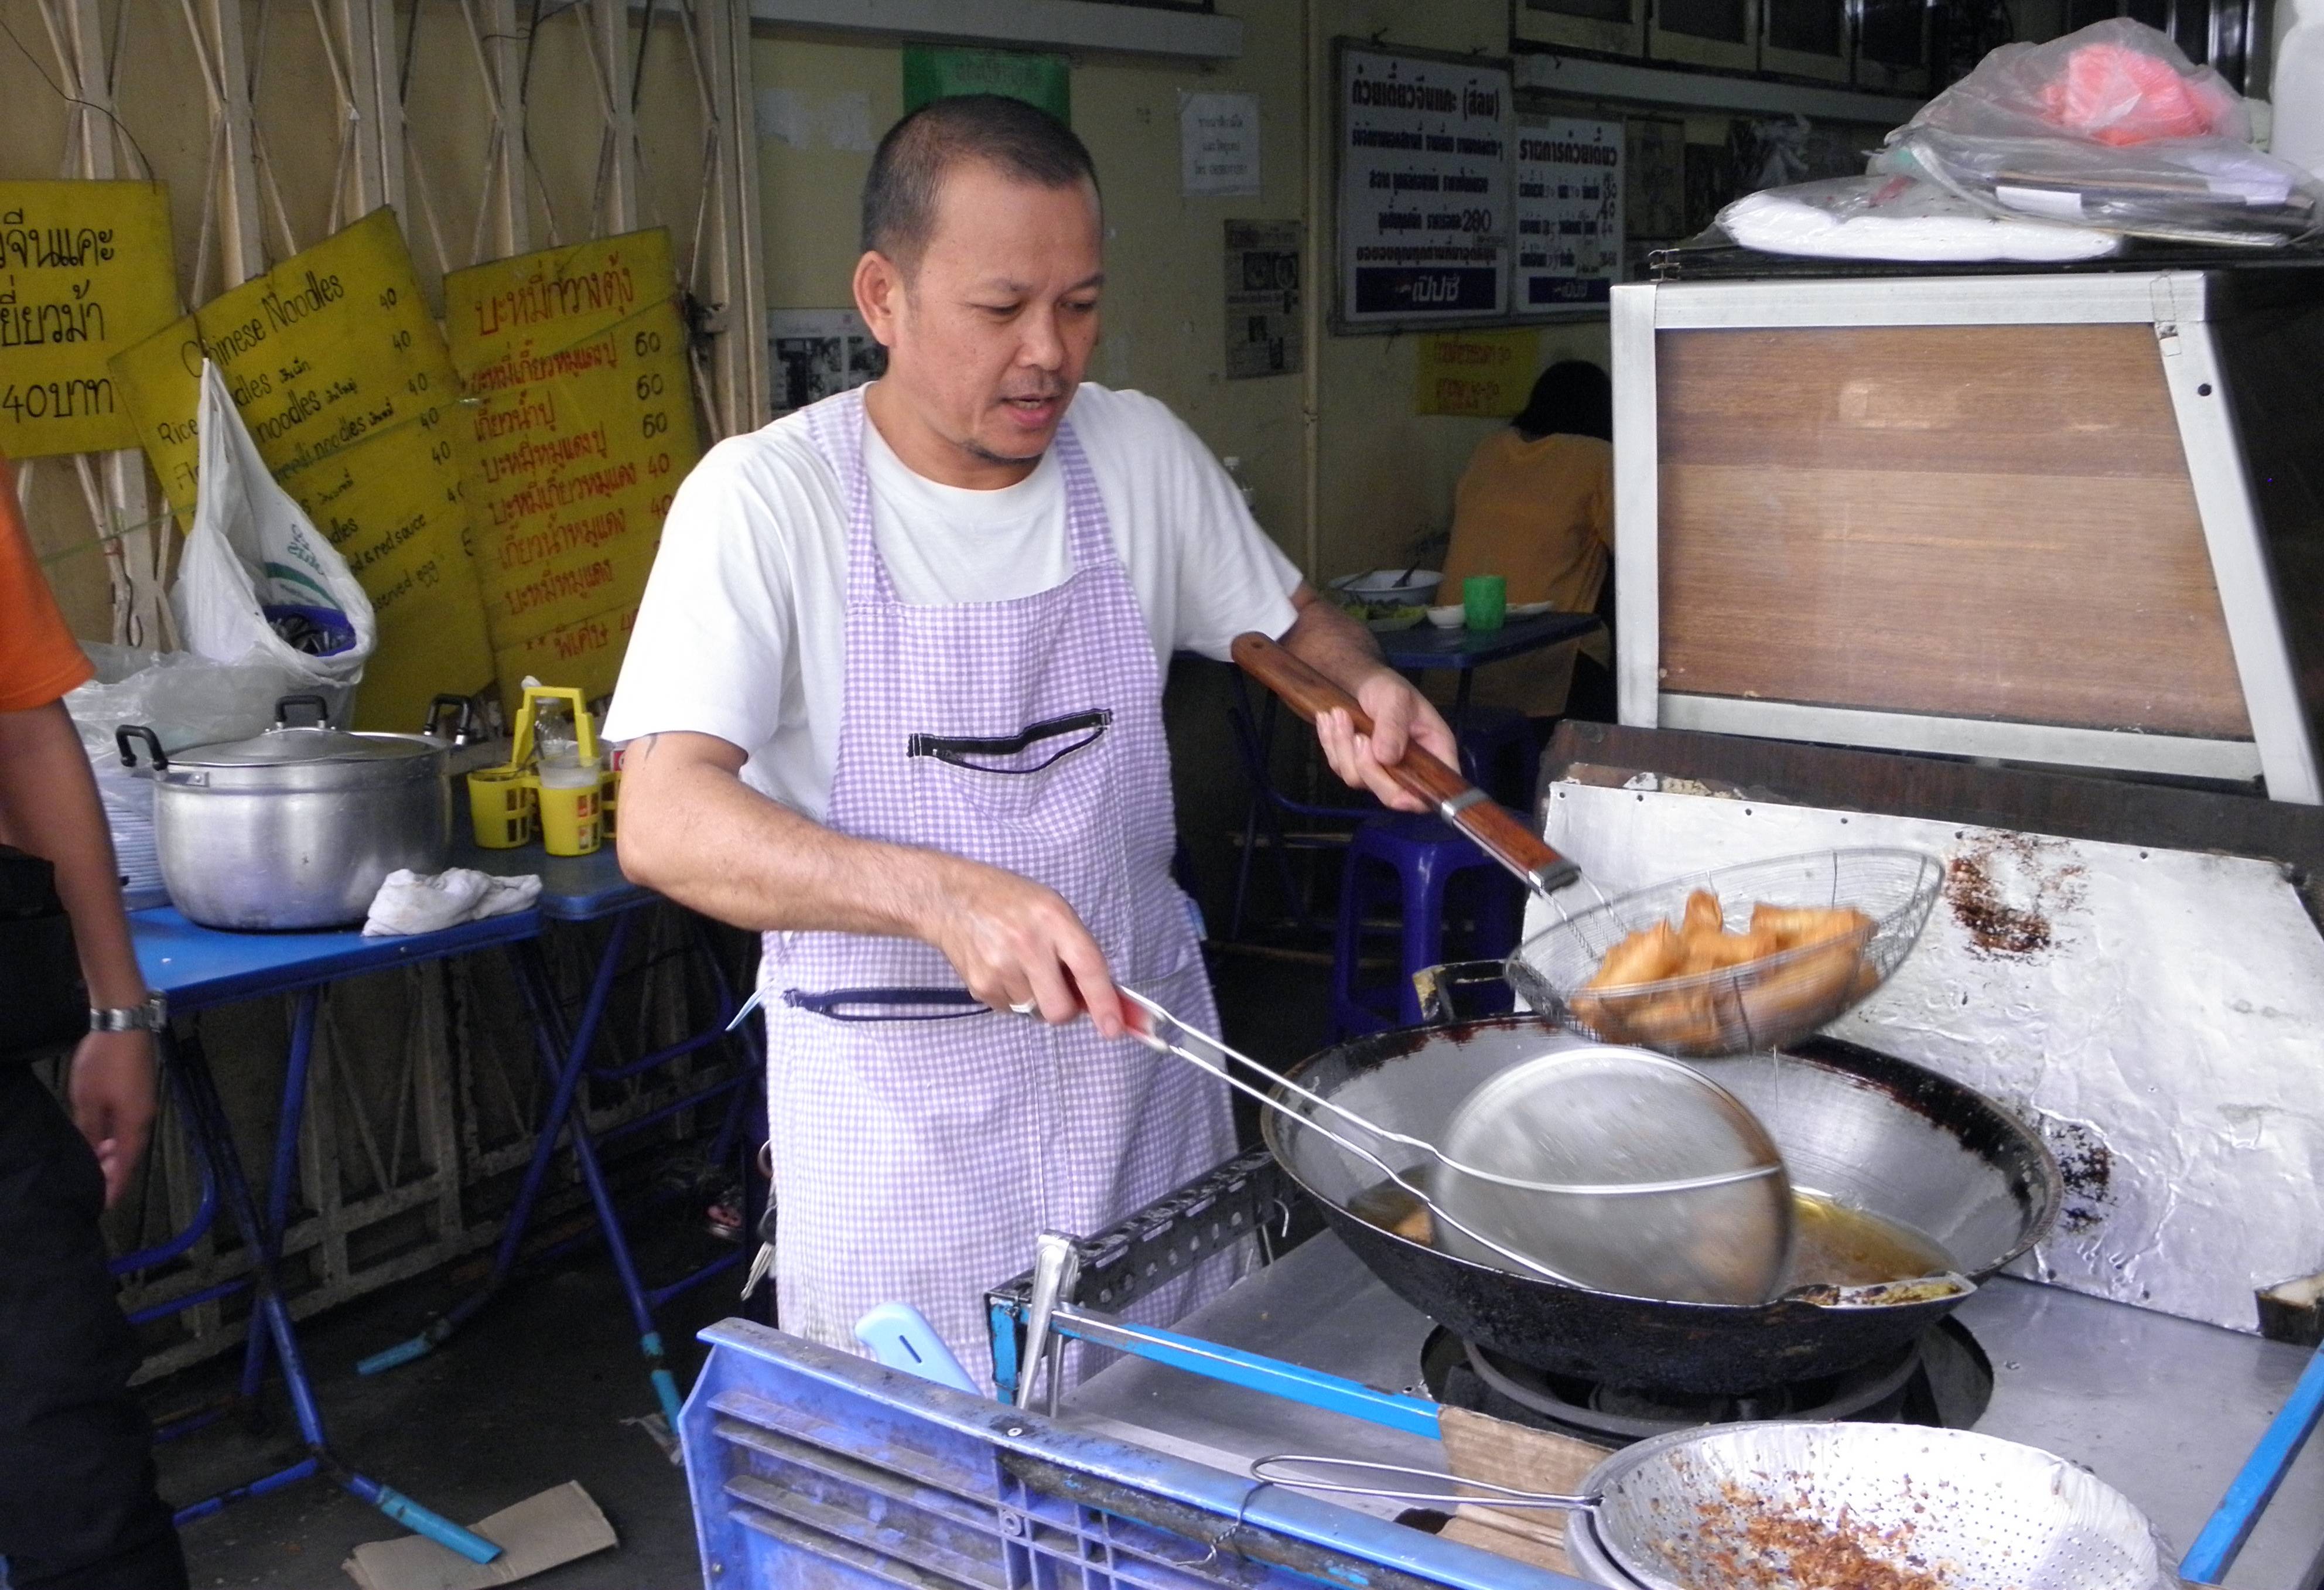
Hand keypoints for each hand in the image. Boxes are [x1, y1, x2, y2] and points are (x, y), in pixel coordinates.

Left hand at [67, 1028, 156, 1208]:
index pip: (124, 1166)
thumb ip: (88, 1131)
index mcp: (133, 1125)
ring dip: (113, 1153)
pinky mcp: (142, 1090)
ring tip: (93, 1160)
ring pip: (130, 1138)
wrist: (125, 1022)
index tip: (102, 1205)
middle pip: (130, 1153)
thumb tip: (90, 1154)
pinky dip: (117, 1136)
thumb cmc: (104, 1063)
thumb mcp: (86, 1100)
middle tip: (92, 1185)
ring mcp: (146, 1102)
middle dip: (112, 1171)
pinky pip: (130, 1123)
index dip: (113, 1187)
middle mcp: (145, 1117)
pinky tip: (102, 1134)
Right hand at [922, 858, 1126, 1038]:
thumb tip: (1099, 996)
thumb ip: (1076, 948)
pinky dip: (1014, 997)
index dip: (1104, 1002)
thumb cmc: (1010, 902)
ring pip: (1035, 1012)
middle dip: (1066, 1009)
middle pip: (1059, 1008)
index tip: (1114, 1028)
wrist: (951, 900)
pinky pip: (1011, 1010)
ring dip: (1037, 999)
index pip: (1087, 967)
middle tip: (1060, 990)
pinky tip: (1004, 970)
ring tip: (1023, 967)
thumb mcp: (1052, 908)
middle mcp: (1027, 944)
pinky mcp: (980, 985)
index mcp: (1053, 918)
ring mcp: (999, 967)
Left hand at [1314, 670, 1459, 813]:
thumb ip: (1393, 725)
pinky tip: (1329, 719)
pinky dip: (1330, 743)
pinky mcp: (1355, 767)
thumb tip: (1386, 758)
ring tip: (1338, 714)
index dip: (1416, 801)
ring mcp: (1380, 772)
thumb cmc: (1388, 688)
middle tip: (1359, 736)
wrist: (1362, 683)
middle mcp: (1409, 769)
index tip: (1396, 794)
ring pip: (1357, 780)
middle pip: (1390, 795)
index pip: (1433, 791)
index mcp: (1434, 752)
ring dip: (1343, 747)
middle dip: (1368, 767)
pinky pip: (1338, 767)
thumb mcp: (1396, 698)